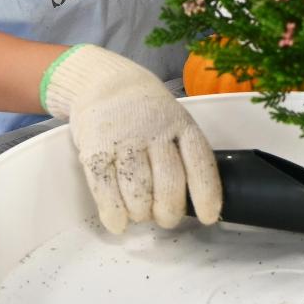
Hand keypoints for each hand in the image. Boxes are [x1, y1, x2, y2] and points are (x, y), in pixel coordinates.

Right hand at [41, 45, 222, 231]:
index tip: (208, 217)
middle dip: (169, 211)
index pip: (199, 162)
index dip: (206, 194)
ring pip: (138, 190)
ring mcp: (123, 139)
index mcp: (180, 124)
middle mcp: (154, 131)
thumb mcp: (173, 120)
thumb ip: (183, 154)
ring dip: (141, 212)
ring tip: (140, 212)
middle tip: (164, 217)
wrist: (101, 81)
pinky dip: (113, 212)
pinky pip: (105, 188)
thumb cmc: (145, 111)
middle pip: (168, 183)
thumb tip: (195, 202)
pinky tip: (118, 222)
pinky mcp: (96, 148)